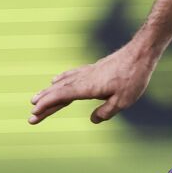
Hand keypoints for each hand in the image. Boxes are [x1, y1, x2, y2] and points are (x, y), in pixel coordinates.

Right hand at [29, 40, 159, 125]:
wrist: (140, 53)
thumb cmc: (133, 77)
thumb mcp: (123, 101)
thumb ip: (106, 112)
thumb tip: (93, 119)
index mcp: (87, 87)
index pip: (61, 96)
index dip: (47, 105)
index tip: (34, 113)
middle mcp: (83, 78)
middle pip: (58, 91)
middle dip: (44, 104)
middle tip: (31, 116)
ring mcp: (87, 72)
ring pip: (62, 83)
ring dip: (48, 92)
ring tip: (35, 98)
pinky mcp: (93, 69)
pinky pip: (70, 75)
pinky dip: (60, 80)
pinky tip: (55, 80)